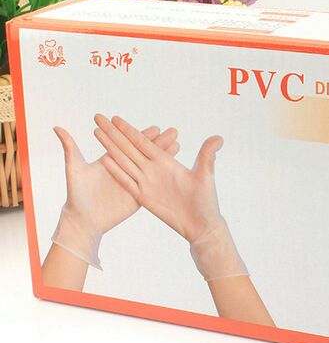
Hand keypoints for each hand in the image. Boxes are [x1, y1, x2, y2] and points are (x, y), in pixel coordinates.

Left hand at [52, 124, 178, 268]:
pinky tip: (174, 168)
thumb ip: (70, 148)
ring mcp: (133, 183)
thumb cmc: (76, 195)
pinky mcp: (138, 196)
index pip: (129, 144)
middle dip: (160, 142)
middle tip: (174, 132)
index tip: (157, 127)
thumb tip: (57, 127)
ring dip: (165, 156)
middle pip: (144, 152)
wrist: (83, 220)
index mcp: (111, 160)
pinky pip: (152, 184)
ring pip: (151, 166)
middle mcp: (124, 169)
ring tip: (178, 145)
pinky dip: (162, 176)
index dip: (143, 136)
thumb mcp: (74, 169)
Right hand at [94, 114, 246, 280]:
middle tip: (99, 118)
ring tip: (96, 133)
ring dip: (111, 148)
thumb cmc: (206, 200)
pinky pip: (127, 182)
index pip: (143, 142)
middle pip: (129, 148)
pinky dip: (117, 172)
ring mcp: (147, 183)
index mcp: (166, 162)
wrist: (201, 224)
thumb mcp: (206, 175)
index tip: (115, 118)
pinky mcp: (144, 198)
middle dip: (114, 134)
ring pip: (125, 162)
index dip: (130, 130)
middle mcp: (154, 170)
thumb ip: (208, 155)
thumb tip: (219, 137)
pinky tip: (105, 160)